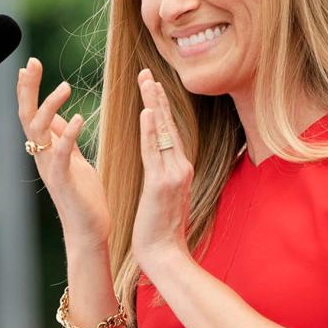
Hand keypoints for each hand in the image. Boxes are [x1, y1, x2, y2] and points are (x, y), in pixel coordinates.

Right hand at [16, 57, 110, 246]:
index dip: (30, 89)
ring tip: (65, 87)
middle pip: (27, 116)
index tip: (31, 64)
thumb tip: (60, 118)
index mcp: (46, 150)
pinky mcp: (64, 181)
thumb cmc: (85, 198)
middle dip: (28, 89)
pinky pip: (61, 153)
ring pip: (39, 131)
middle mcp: (42, 156)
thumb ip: (65, 140)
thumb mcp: (75, 161)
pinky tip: (80, 117)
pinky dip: (68, 134)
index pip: (33, 113)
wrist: (89, 232)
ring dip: (50, 106)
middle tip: (31, 63)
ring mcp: (51, 168)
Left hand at [131, 69, 193, 275]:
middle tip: (146, 73)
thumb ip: (165, 179)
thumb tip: (160, 168)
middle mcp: (181, 168)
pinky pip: (154, 152)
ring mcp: (174, 175)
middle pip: (169, 125)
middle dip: (157, 97)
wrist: (166, 255)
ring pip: (163, 133)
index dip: (161, 108)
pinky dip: (151, 130)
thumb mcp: (166, 199)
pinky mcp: (161, 184)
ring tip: (146, 81)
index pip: (170, 132)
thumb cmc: (162, 232)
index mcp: (181, 170)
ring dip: (154, 105)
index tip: (153, 86)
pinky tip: (146, 111)